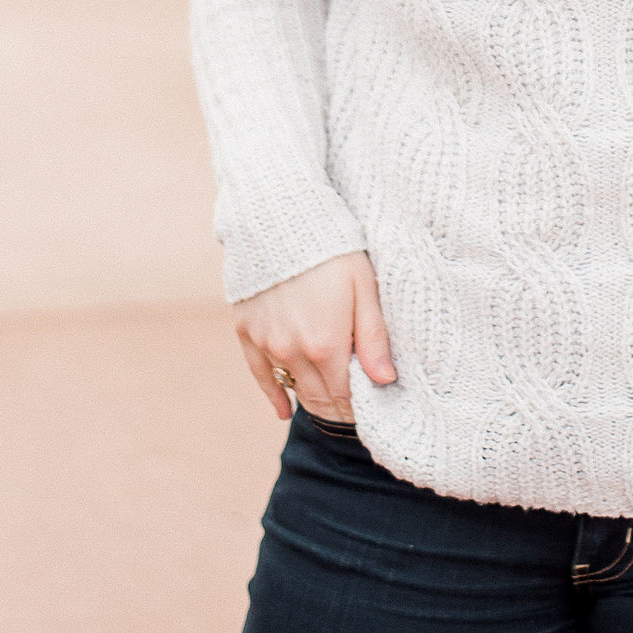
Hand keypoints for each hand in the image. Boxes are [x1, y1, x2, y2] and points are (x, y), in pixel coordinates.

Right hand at [233, 252, 394, 424]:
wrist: (278, 217)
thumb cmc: (332, 247)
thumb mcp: (363, 286)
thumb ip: (373, 336)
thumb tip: (385, 381)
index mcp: (326, 344)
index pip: (346, 396)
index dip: (360, 406)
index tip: (372, 410)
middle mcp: (292, 351)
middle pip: (319, 397)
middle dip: (339, 408)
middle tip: (354, 414)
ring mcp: (266, 343)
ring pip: (293, 387)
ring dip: (312, 399)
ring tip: (330, 408)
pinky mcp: (246, 331)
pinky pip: (260, 376)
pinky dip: (273, 395)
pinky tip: (284, 410)